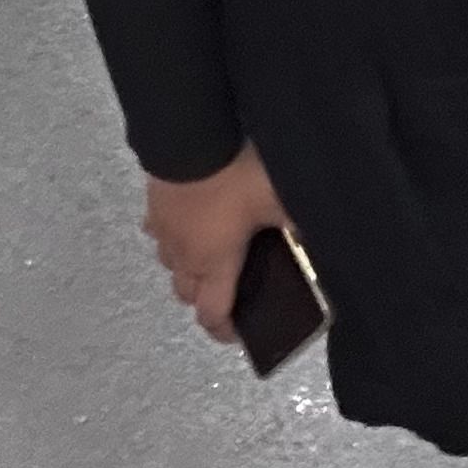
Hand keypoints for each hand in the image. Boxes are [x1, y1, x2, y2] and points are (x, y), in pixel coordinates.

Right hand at [143, 143, 289, 345]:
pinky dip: (173, 235)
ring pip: (170, 265)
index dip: (224, 330)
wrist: (191, 136)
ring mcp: (163, 231)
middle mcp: (183, 255)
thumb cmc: (237, 176)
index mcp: (214, 262)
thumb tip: (315, 239)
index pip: (212, 314)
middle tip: (232, 282)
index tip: (239, 331)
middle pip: (187, 294)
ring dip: (188, 267)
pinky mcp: (152, 205)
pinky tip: (189, 219)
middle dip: (206, 297)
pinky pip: (158, 232)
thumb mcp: (279, 199)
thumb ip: (298, 223)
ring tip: (212, 249)